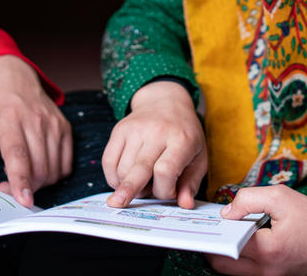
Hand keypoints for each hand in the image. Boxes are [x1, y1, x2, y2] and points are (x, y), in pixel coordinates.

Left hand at [0, 55, 71, 206]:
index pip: (17, 155)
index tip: (24, 201)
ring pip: (53, 169)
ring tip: (20, 178)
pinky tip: (37, 170)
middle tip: (4, 189)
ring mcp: (53, 123)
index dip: (21, 180)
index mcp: (8, 118)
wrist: (11, 70)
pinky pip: (65, 163)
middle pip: (38, 168)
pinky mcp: (64, 126)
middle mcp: (35, 120)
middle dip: (24, 189)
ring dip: (39, 184)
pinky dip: (54, 174)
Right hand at [102, 80, 206, 208]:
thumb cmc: (185, 134)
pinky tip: (122, 180)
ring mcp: (136, 129)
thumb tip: (185, 205)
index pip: (165, 171)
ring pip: (123, 168)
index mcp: (181, 140)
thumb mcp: (198, 156)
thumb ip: (191, 183)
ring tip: (142, 182)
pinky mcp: (119, 129)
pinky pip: (108, 160)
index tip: (169, 192)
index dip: (163, 190)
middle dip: (130, 189)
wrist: (166, 101)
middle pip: (139, 168)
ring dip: (128, 185)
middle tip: (118, 204)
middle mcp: (157, 132)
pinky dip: (112, 176)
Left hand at [208, 185, 306, 275]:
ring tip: (231, 233)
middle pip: (223, 267)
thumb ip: (248, 200)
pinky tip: (246, 240)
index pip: (225, 244)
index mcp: (267, 251)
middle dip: (214, 248)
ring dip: (227, 255)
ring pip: (234, 273)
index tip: (209, 219)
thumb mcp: (281, 196)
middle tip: (214, 229)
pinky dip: (243, 259)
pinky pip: (250, 273)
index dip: (215, 230)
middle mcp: (267, 272)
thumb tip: (227, 213)